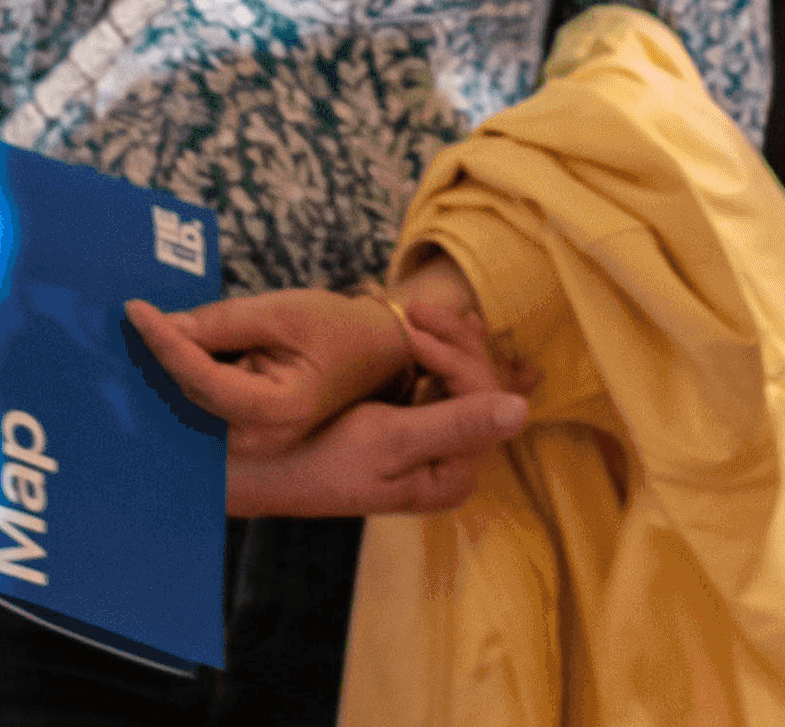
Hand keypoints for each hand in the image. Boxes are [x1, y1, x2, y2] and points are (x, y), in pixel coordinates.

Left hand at [124, 288, 422, 458]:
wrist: (373, 352)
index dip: (165, 344)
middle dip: (153, 364)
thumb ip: (221, 322)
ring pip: (192, 403)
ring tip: (126, 339)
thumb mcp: (280, 313)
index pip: (202, 379)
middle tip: (112, 330)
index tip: (135, 309)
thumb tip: (164, 326)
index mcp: (277, 412)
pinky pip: (203, 403)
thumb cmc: (334, 328)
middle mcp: (260, 439)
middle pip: (190, 398)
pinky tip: (158, 350)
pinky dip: (183, 377)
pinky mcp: (245, 430)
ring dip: (162, 373)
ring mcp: (252, 441)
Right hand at [222, 309, 524, 517]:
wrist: (261, 470)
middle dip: (454, 342)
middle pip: (478, 386)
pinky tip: (422, 326)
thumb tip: (524, 411)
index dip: (454, 357)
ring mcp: (431, 444)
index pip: (484, 400)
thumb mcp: (388, 441)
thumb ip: (457, 425)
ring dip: (446, 340)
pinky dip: (433, 350)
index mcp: (453, 473)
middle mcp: (451, 462)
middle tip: (414, 309)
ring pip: (460, 378)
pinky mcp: (408, 429)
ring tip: (420, 310)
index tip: (412, 329)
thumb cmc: (320, 460)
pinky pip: (437, 381)